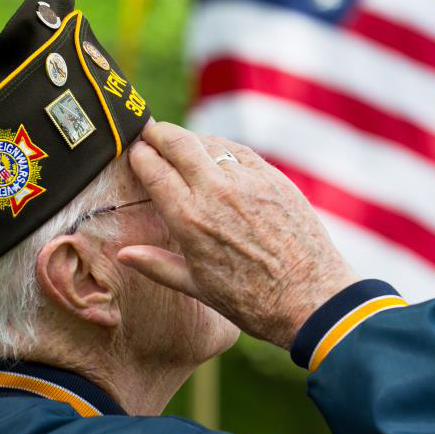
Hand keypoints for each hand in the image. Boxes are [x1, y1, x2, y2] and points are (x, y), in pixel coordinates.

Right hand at [116, 122, 358, 348]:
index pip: (153, 167)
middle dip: (158, 133)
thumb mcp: (198, 287)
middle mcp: (216, 191)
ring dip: (192, 141)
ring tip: (182, 146)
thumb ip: (157, 265)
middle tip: (150, 132)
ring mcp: (249, 181)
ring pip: (210, 143)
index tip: (134, 152)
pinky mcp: (276, 179)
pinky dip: (224, 149)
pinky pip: (242, 152)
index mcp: (189, 218)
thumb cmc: (252, 301)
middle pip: (178, 141)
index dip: (139, 155)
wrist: (311, 297)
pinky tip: (218, 156)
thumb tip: (123, 253)